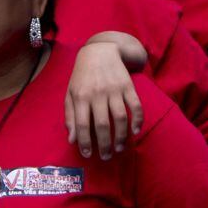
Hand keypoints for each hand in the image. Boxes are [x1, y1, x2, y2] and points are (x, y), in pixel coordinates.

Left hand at [65, 41, 142, 158]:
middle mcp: (98, 93)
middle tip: (106, 156)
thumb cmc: (82, 75)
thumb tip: (72, 140)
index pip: (82, 124)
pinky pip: (136, 106)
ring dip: (121, 137)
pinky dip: (137, 120)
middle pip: (102, 125)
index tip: (88, 154)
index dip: (85, 142)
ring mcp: (114, 89)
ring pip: (120, 118)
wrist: (100, 50)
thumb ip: (70, 116)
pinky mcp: (128, 86)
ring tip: (119, 148)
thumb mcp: (70, 93)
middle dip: (104, 145)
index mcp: (81, 96)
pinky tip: (135, 131)